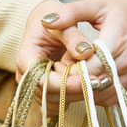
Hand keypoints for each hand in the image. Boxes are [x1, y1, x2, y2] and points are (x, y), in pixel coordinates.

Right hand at [17, 0, 101, 115]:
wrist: (43, 25)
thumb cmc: (52, 21)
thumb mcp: (62, 22)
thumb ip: (73, 36)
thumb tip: (86, 52)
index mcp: (26, 58)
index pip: (42, 80)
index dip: (66, 83)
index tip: (90, 79)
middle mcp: (25, 77)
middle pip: (49, 94)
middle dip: (75, 91)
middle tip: (101, 82)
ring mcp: (33, 87)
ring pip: (54, 102)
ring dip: (76, 96)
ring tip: (96, 82)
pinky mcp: (43, 92)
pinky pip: (56, 105)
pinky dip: (72, 99)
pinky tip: (86, 87)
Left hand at [39, 0, 126, 110]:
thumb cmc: (125, 13)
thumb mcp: (98, 5)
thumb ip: (71, 12)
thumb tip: (46, 21)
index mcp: (118, 40)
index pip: (89, 67)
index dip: (70, 69)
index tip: (57, 64)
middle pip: (93, 85)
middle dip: (72, 82)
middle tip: (59, 74)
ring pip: (100, 96)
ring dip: (82, 91)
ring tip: (71, 78)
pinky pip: (109, 99)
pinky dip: (94, 95)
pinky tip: (86, 83)